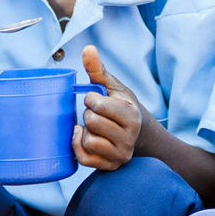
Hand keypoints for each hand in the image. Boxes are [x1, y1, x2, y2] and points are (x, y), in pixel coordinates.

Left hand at [72, 45, 141, 170]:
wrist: (135, 133)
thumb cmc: (119, 105)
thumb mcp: (112, 86)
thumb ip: (98, 69)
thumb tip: (88, 49)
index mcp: (131, 115)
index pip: (97, 105)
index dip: (91, 99)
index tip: (97, 100)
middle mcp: (129, 138)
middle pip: (91, 122)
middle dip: (89, 115)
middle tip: (97, 115)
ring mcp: (120, 155)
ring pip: (88, 141)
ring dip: (85, 132)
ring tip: (95, 127)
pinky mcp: (110, 167)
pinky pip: (84, 159)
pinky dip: (78, 147)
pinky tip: (85, 138)